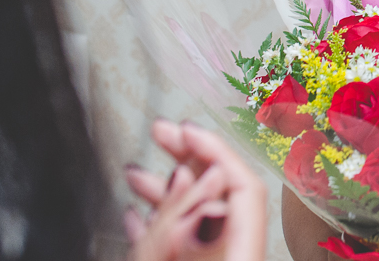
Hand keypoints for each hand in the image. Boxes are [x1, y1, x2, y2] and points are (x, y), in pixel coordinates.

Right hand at [125, 120, 267, 260]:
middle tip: (161, 132)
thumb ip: (201, 229)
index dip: (214, 150)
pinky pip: (174, 246)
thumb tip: (213, 179)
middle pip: (219, 194)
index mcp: (243, 251)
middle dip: (187, 158)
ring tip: (134, 173)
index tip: (186, 129)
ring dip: (162, 191)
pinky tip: (135, 215)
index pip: (242, 186)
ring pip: (191, 219)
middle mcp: (233, 254)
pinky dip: (154, 225)